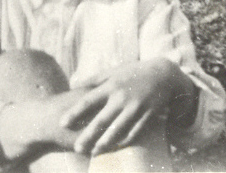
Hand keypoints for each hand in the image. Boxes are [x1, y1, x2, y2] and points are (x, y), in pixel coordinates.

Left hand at [61, 59, 182, 155]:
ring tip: (94, 152)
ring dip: (105, 143)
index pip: (88, 101)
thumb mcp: (112, 72)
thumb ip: (93, 80)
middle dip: (88, 135)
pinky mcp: (148, 115)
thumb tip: (73, 85)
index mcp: (109, 86)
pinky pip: (135, 131)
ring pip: (118, 129)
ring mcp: (136, 107)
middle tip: (77, 148)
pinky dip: (125, 141)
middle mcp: (121, 98)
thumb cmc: (132, 73)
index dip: (74, 113)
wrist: (163, 74)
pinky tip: (115, 148)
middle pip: (101, 120)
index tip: (62, 123)